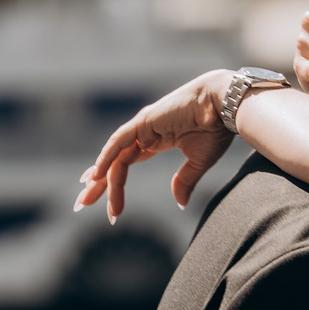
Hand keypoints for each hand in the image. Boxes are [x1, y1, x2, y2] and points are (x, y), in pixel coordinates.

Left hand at [76, 70, 237, 220]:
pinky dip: (106, 158)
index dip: (113, 182)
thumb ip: (185, 181)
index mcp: (156, 140)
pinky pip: (118, 142)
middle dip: (98, 184)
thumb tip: (180, 203)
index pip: (125, 163)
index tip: (105, 203)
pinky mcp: (143, 122)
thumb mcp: (198, 162)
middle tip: (82, 204)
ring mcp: (142, 126)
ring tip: (87, 198)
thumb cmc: (217, 128)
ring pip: (115, 157)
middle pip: (114, 162)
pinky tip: (96, 176)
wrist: (226, 106)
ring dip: (100, 178)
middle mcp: (145, 133)